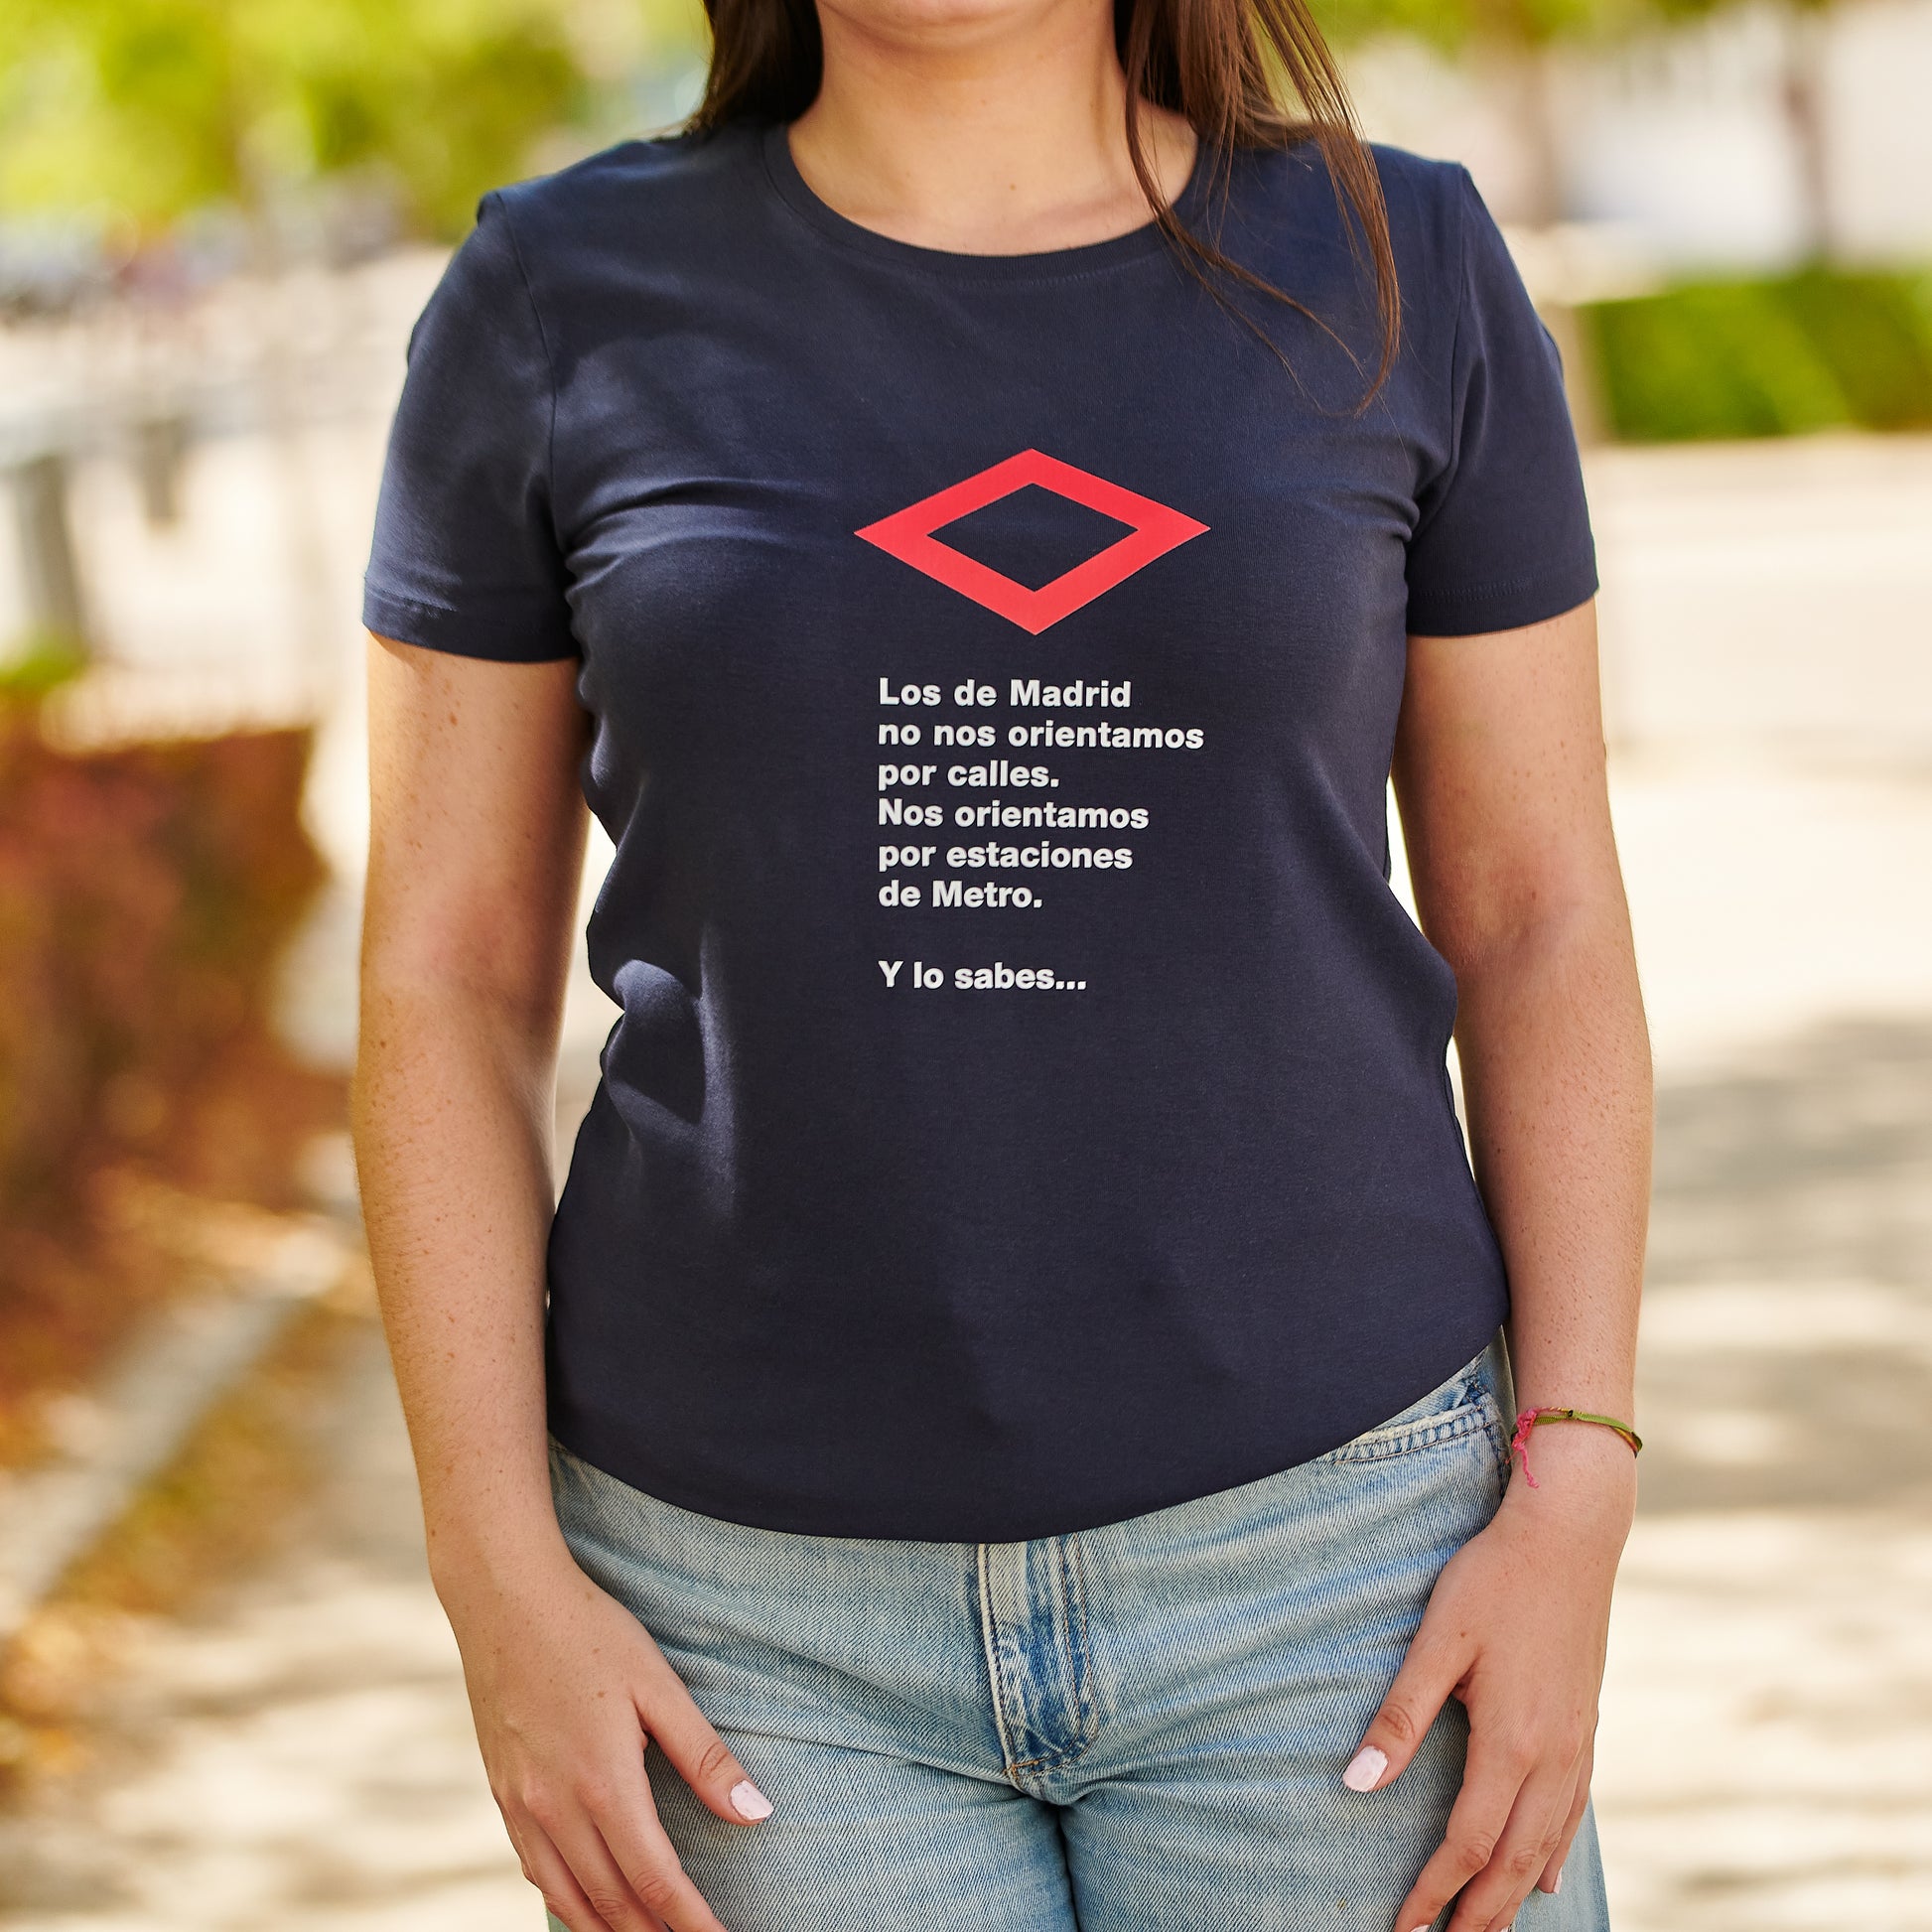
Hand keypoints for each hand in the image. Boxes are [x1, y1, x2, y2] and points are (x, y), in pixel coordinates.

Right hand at [440, 1543, 769, 1931]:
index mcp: (605, 1783)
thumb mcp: (659, 1685)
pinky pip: (535, 1870)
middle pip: (612, 1902)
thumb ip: (705, 1756)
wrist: (504, 1601)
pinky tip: (586, 1907)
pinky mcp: (502, 1794)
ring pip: (568, 1898)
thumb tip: (756, 1813)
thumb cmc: (591, 1633)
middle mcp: (557, 1808)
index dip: (691, 1922)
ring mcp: (522, 1806)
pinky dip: (566, 1902)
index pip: (656, 1880)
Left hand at [1344, 1423, 1634, 1930]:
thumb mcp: (1437, 1641)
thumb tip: (1357, 1783)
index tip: (1404, 1927)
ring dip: (1514, 1894)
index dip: (1434, 1892)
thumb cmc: (1493, 1579)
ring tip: (1486, 1928)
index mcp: (1511, 1743)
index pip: (1466, 1843)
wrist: (1569, 1536)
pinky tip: (1545, 1876)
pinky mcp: (1588, 1727)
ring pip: (1548, 1845)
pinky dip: (1554, 1854)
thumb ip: (1399, 1715)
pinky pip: (1574, 1813)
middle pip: (1513, 1862)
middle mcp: (1552, 1757)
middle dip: (1477, 1913)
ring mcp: (1578, 1745)